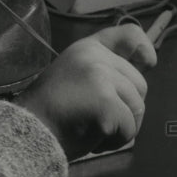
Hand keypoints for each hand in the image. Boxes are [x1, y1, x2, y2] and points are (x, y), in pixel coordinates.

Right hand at [14, 22, 157, 160]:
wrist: (29, 130)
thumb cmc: (53, 110)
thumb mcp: (77, 76)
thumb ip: (105, 68)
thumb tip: (146, 64)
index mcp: (87, 48)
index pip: (130, 35)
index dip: (144, 49)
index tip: (147, 63)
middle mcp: (95, 57)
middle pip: (139, 85)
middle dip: (126, 108)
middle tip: (95, 115)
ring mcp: (101, 78)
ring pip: (137, 108)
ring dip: (121, 127)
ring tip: (92, 127)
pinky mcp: (106, 103)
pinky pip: (129, 129)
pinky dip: (114, 141)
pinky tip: (91, 137)